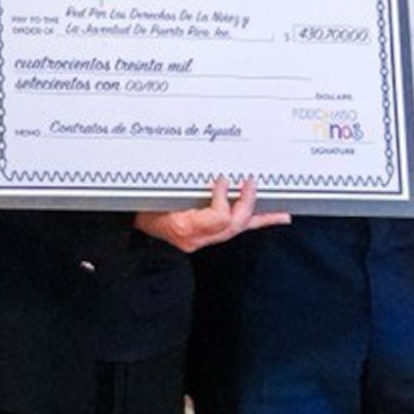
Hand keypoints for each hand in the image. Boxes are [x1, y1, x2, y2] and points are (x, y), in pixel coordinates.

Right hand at [133, 177, 291, 254]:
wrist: (131, 224)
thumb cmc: (140, 205)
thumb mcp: (154, 194)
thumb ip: (177, 186)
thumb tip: (207, 173)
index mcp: (183, 227)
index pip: (217, 218)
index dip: (223, 198)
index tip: (223, 179)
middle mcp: (196, 238)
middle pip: (233, 225)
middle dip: (246, 203)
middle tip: (250, 182)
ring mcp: (202, 240)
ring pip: (239, 230)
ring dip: (260, 216)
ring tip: (281, 211)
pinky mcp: (207, 237)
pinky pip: (235, 230)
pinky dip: (257, 221)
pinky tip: (277, 217)